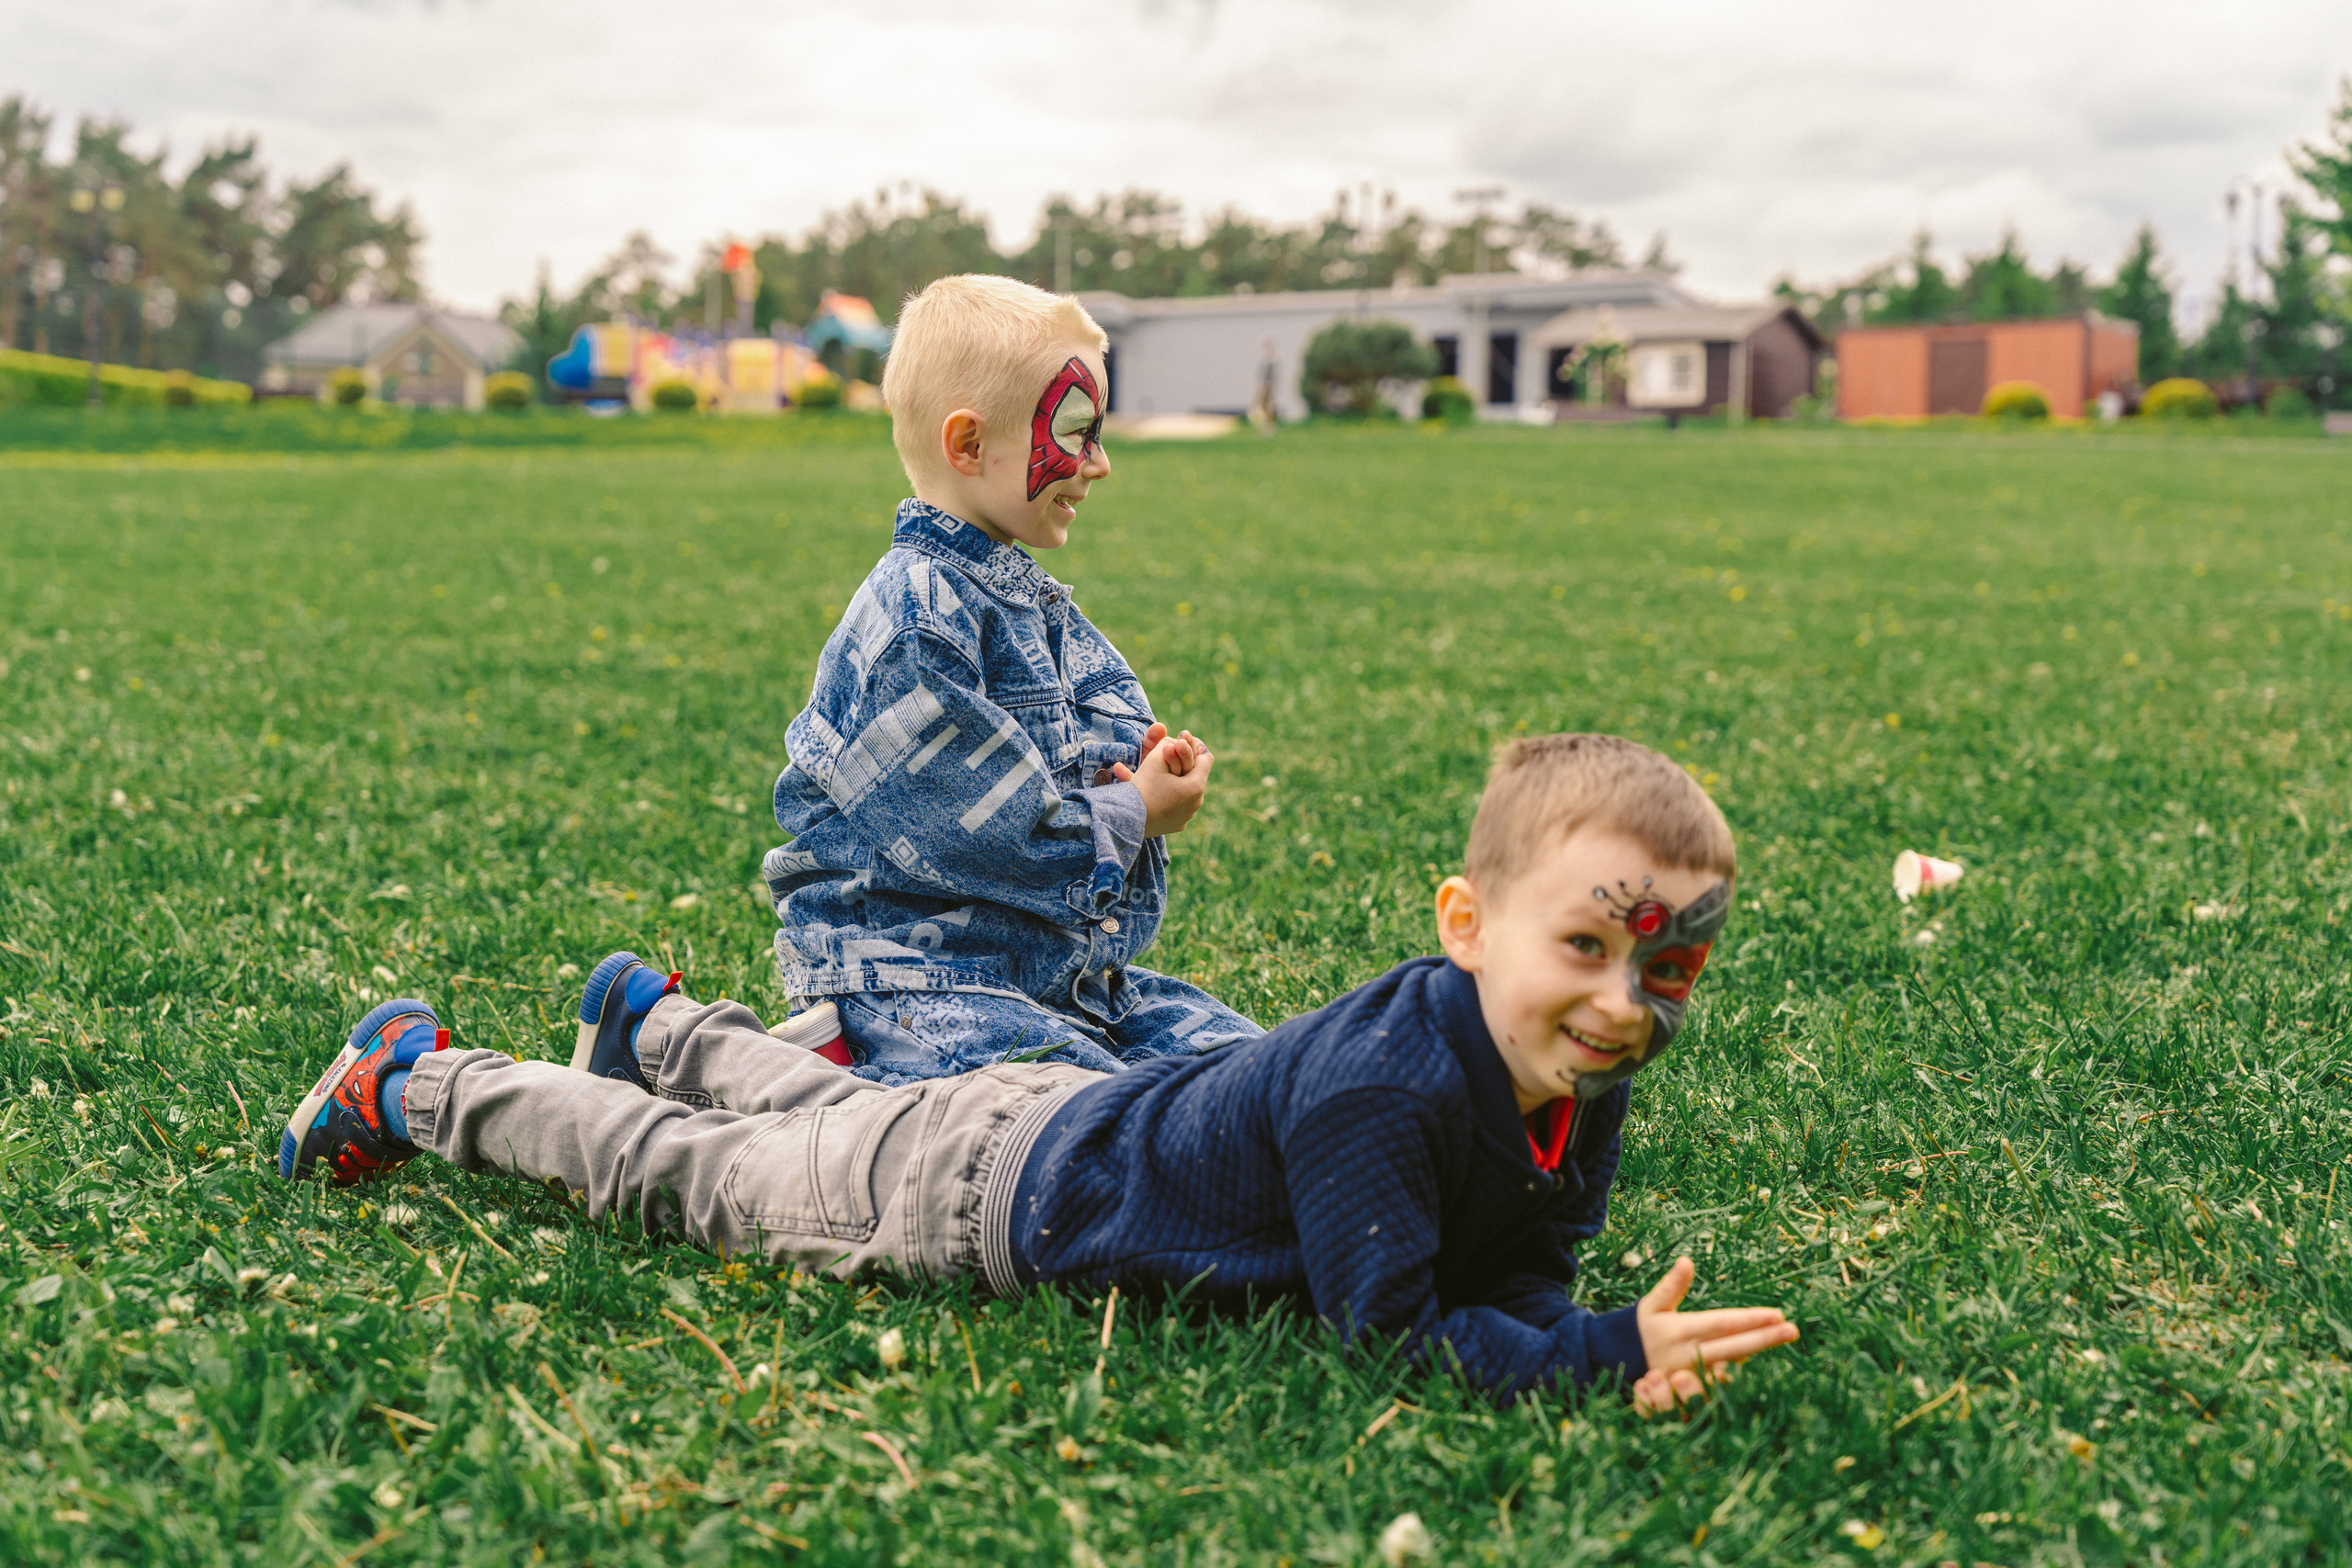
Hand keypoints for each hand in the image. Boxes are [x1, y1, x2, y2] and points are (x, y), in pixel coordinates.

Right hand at [1094, 722, 1213, 837]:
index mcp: (1196, 786)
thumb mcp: (1156, 758)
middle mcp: (1196, 803)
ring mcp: (1186, 816)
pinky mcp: (1176, 825)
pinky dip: (1167, 798)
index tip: (1181, 741)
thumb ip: (1168, 744)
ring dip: (1174, 781)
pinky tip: (1155, 793)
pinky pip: (1175, 807)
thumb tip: (1175, 742)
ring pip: (1184, 792)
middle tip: (1168, 755)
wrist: (1128, 819)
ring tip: (1158, 775)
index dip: (1194, 746)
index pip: (1206, 758)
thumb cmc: (1143, 787)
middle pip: (1194, 776)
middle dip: (1182, 765)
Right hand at [1630, 1256, 1797, 1414]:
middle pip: (1734, 1347)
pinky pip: (1724, 1376)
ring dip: (1758, 1349)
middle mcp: (1690, 1356)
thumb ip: (1670, 1286)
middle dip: (1765, 1338)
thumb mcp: (1651, 1306)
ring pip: (1733, 1362)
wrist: (1622, 1364)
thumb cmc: (1643, 1329)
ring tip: (1784, 1335)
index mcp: (1679, 1332)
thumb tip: (1687, 1261)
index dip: (1749, 1320)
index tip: (1776, 1314)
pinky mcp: (1696, 1387)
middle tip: (1792, 1329)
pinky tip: (1760, 1349)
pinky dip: (1741, 1364)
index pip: (1721, 1324)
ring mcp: (1695, 1375)